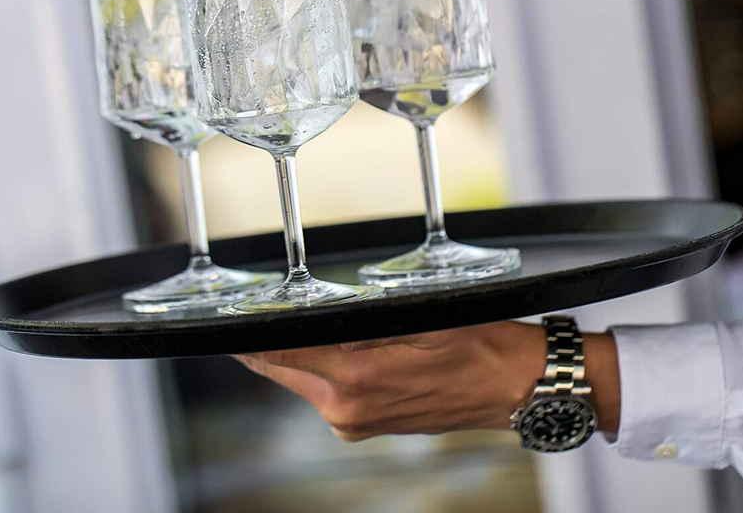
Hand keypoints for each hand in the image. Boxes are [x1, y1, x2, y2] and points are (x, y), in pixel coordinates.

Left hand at [234, 322, 618, 441]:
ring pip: (302, 381)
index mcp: (358, 379)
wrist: (515, 387)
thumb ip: (363, 321)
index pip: (282, 355)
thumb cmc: (479, 347)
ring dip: (292, 356)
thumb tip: (320, 317)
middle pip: (284, 371)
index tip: (226, 325)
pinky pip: (325, 392)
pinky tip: (327, 348)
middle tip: (249, 318)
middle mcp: (348, 409)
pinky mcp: (367, 425)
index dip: (250, 339)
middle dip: (265, 347)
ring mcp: (356, 422)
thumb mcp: (420, 317)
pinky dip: (317, 369)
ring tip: (288, 325)